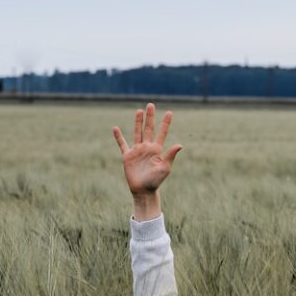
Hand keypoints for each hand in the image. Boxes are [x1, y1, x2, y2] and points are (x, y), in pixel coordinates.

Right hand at [113, 104, 181, 219]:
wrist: (143, 190)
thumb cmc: (156, 181)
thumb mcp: (165, 168)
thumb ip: (170, 155)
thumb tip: (180, 145)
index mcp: (157, 149)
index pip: (162, 133)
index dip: (165, 123)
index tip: (169, 112)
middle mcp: (147, 147)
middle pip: (149, 128)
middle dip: (150, 117)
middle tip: (150, 104)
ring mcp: (137, 151)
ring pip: (137, 132)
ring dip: (138, 122)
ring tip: (139, 111)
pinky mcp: (128, 156)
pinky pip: (122, 144)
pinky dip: (119, 137)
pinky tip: (116, 128)